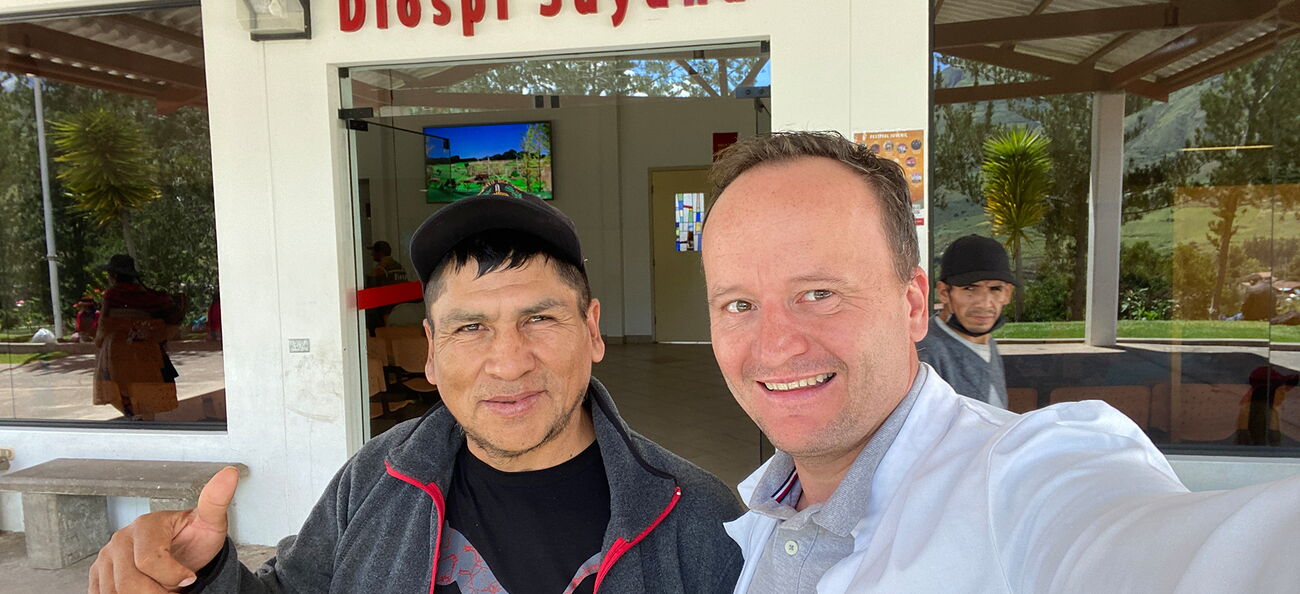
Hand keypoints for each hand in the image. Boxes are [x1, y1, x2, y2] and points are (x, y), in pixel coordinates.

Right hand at [88, 466, 239, 592]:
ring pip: (117, 593)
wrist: (183, 554)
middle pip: (130, 583)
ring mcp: (106, 558)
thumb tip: (228, 475)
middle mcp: (120, 539)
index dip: (173, 575)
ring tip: (162, 587)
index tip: (190, 577)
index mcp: (145, 525)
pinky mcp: (98, 574)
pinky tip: (145, 589)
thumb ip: (217, 502)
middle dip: (158, 592)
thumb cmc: (195, 540)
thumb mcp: (211, 523)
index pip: (149, 561)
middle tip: (175, 588)